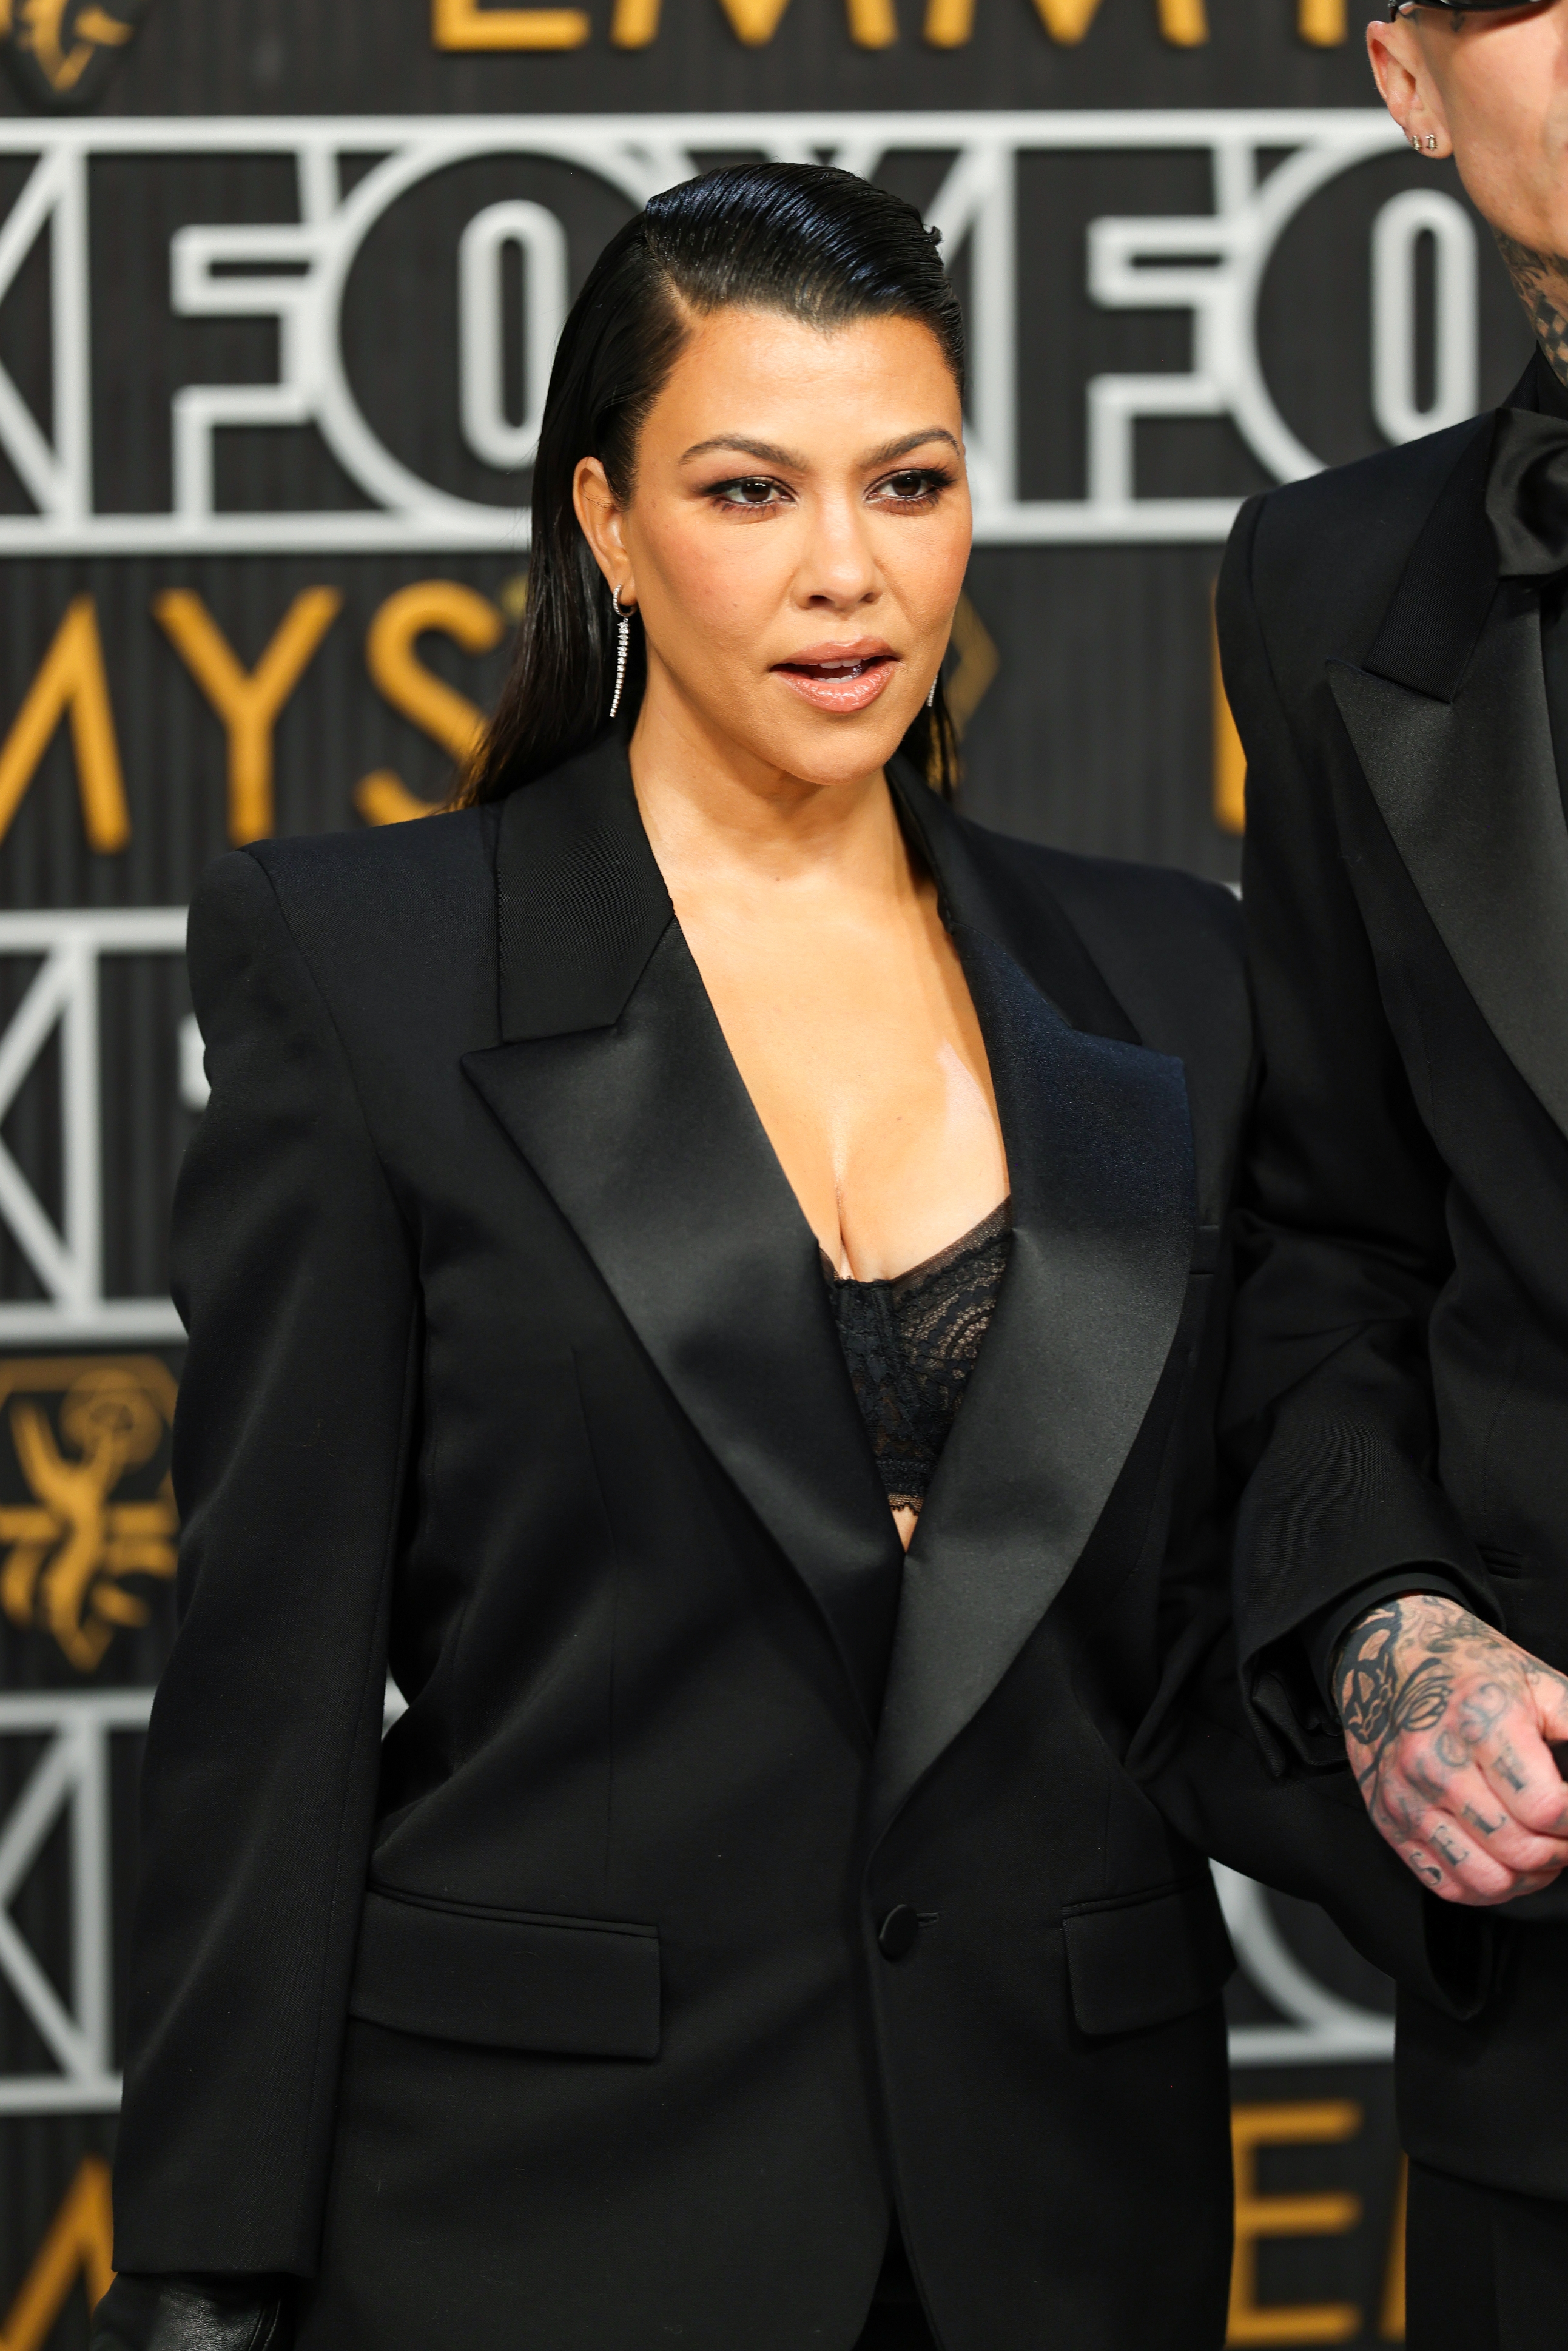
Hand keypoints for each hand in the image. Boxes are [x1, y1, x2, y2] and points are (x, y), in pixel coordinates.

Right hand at [1334, 1594, 1567, 1904]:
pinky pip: (1448, 1885)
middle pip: (1520, 1849)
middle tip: (1564, 1828)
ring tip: (1538, 1845)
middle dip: (1562, 1848)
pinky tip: (1501, 1856)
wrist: (1383, 1658)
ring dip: (1529, 1874)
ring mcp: (1405, 1795)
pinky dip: (1488, 1885)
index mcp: (1477, 1718)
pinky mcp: (1387, 1819)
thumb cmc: (1468, 1669)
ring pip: (1487, 1880)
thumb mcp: (1537, 1680)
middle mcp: (1432, 1760)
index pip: (1547, 1807)